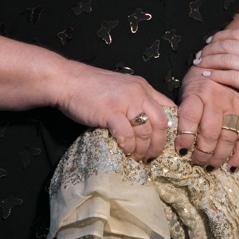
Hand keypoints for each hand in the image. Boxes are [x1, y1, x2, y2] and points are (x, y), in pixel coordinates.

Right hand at [56, 66, 171, 160]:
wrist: (67, 80)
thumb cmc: (90, 88)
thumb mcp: (121, 90)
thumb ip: (134, 102)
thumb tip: (145, 128)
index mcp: (143, 87)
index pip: (169, 108)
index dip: (171, 129)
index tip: (165, 143)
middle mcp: (139, 92)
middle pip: (161, 123)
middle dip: (159, 144)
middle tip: (152, 156)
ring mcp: (126, 102)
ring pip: (146, 132)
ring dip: (143, 149)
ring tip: (136, 157)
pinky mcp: (111, 112)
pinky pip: (127, 135)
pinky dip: (128, 147)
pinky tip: (125, 152)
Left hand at [178, 67, 238, 171]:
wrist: (228, 64)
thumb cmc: (203, 79)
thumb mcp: (189, 87)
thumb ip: (184, 109)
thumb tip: (173, 134)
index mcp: (198, 93)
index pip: (190, 117)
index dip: (184, 137)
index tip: (180, 150)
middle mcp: (217, 101)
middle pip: (209, 133)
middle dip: (201, 153)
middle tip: (195, 162)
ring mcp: (234, 109)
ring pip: (227, 138)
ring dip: (218, 157)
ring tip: (209, 166)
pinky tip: (231, 166)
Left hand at [194, 27, 238, 116]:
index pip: (235, 34)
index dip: (219, 36)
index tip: (209, 42)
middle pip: (226, 44)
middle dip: (209, 48)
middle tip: (199, 55)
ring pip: (225, 58)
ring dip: (208, 60)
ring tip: (198, 64)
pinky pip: (229, 76)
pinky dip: (216, 75)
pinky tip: (207, 76)